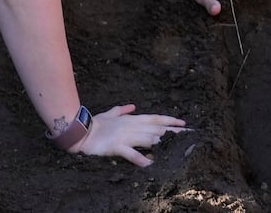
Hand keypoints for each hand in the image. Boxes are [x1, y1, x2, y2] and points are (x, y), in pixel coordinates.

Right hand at [72, 104, 189, 166]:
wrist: (81, 130)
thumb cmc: (96, 123)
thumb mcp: (110, 114)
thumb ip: (122, 110)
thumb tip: (133, 106)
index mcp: (131, 119)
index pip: (154, 119)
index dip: (169, 121)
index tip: (184, 123)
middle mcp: (131, 126)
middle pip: (157, 129)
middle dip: (174, 133)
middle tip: (190, 135)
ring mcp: (124, 136)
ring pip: (148, 139)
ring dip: (163, 143)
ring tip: (177, 148)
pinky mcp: (116, 146)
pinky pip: (130, 153)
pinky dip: (140, 158)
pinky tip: (150, 164)